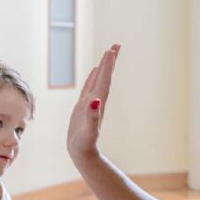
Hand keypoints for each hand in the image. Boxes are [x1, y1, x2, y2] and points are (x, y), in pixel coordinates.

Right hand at [67, 44, 119, 160]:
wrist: (83, 154)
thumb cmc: (85, 144)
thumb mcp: (89, 131)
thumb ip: (92, 117)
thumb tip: (95, 101)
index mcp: (98, 103)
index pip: (104, 81)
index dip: (108, 66)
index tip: (112, 50)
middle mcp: (96, 101)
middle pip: (105, 77)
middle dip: (110, 61)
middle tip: (116, 45)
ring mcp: (90, 103)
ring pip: (98, 80)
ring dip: (104, 67)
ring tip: (108, 54)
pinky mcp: (83, 107)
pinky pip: (89, 87)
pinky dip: (92, 77)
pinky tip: (94, 72)